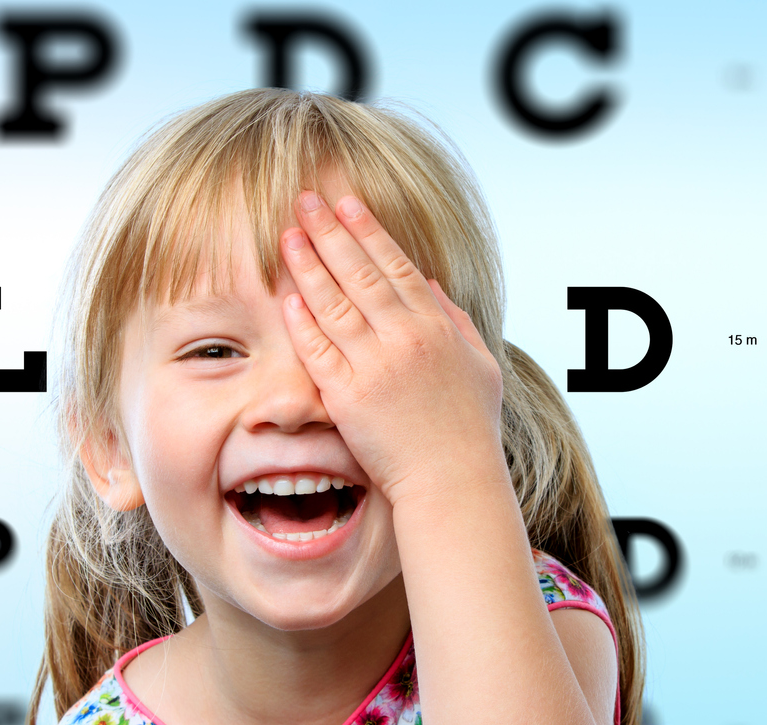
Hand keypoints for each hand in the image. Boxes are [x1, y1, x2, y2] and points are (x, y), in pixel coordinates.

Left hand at [279, 190, 506, 508]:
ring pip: (333, 303)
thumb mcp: (480, 365)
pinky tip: (286, 296)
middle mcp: (405, 339)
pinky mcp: (348, 398)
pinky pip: (318, 351)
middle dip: (329, 232)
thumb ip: (456, 320)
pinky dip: (302, 321)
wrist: (452, 482)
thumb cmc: (469, 429)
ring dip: (308, 265)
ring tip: (287, 236)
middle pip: (359, 272)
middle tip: (305, 200)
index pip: (396, 265)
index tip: (347, 203)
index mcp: (436, 327)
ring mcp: (375, 367)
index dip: (368, 230)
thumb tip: (431, 285)